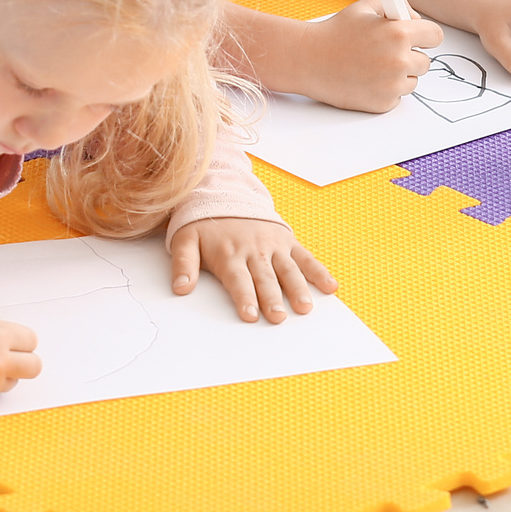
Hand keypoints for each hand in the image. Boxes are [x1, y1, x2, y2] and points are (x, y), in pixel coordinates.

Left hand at [170, 217, 337, 322]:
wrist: (225, 193)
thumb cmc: (204, 225)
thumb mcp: (185, 240)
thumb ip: (183, 264)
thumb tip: (180, 288)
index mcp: (229, 254)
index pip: (238, 279)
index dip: (244, 297)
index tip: (250, 315)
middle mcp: (254, 250)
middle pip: (265, 278)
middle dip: (272, 298)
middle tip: (278, 318)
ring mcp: (273, 245)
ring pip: (287, 269)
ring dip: (297, 288)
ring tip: (304, 307)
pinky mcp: (287, 241)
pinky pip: (305, 257)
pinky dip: (318, 271)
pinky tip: (330, 286)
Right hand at [298, 0, 443, 112]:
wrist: (309, 60)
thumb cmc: (336, 31)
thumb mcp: (366, 7)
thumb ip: (396, 6)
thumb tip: (416, 18)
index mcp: (399, 33)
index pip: (436, 36)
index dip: (426, 35)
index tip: (419, 37)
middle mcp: (400, 60)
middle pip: (426, 61)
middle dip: (411, 55)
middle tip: (389, 51)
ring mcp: (392, 85)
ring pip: (412, 80)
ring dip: (399, 74)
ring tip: (373, 65)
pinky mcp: (383, 103)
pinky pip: (397, 95)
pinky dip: (386, 89)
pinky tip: (366, 79)